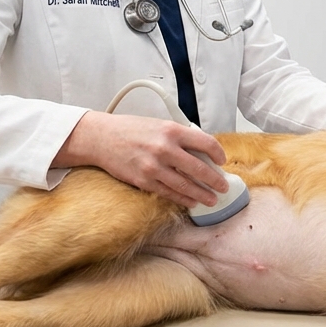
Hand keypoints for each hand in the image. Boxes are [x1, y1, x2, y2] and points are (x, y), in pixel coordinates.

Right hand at [53, 112, 228, 208]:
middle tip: (223, 187)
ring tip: (212, 199)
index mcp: (171, 130)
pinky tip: (191, 201)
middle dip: (215, 180)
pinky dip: (182, 198)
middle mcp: (165, 148)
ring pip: (186, 185)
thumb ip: (180, 136)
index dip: (218, 154)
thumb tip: (201, 150)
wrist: (102, 138)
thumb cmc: (130, 130)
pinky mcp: (144, 181)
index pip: (205, 143)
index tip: (222, 161)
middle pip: (199, 169)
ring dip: (202, 194)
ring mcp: (154, 167)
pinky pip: (169, 193)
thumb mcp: (159, 124)